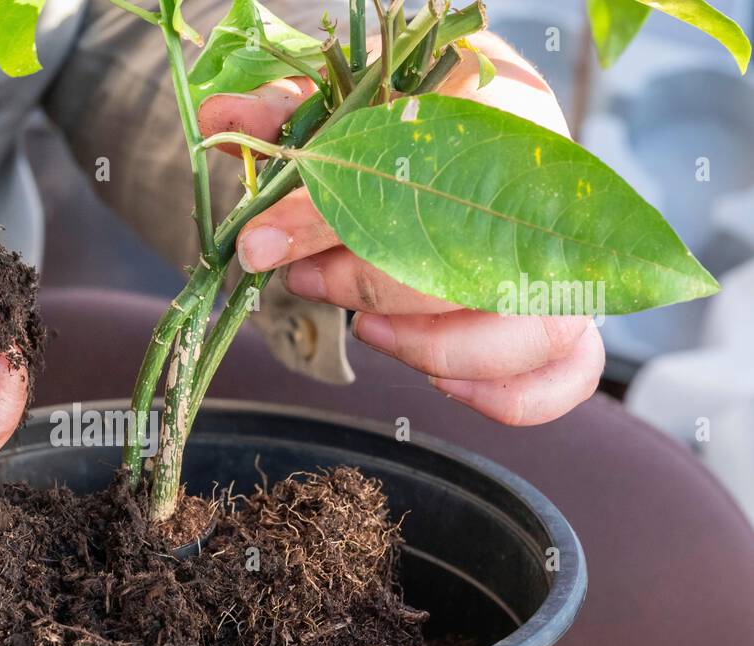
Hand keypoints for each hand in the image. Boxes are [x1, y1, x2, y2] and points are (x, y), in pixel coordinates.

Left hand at [198, 33, 605, 425]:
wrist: (474, 115)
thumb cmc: (411, 113)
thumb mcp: (350, 98)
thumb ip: (292, 112)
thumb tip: (227, 120)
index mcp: (507, 110)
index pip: (422, 172)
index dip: (332, 215)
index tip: (262, 242)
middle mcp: (554, 189)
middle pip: (483, 262)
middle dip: (374, 286)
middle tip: (308, 279)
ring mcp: (571, 259)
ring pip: (535, 329)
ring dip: (437, 346)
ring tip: (368, 331)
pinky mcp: (569, 317)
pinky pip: (564, 374)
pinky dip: (501, 394)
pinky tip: (437, 380)